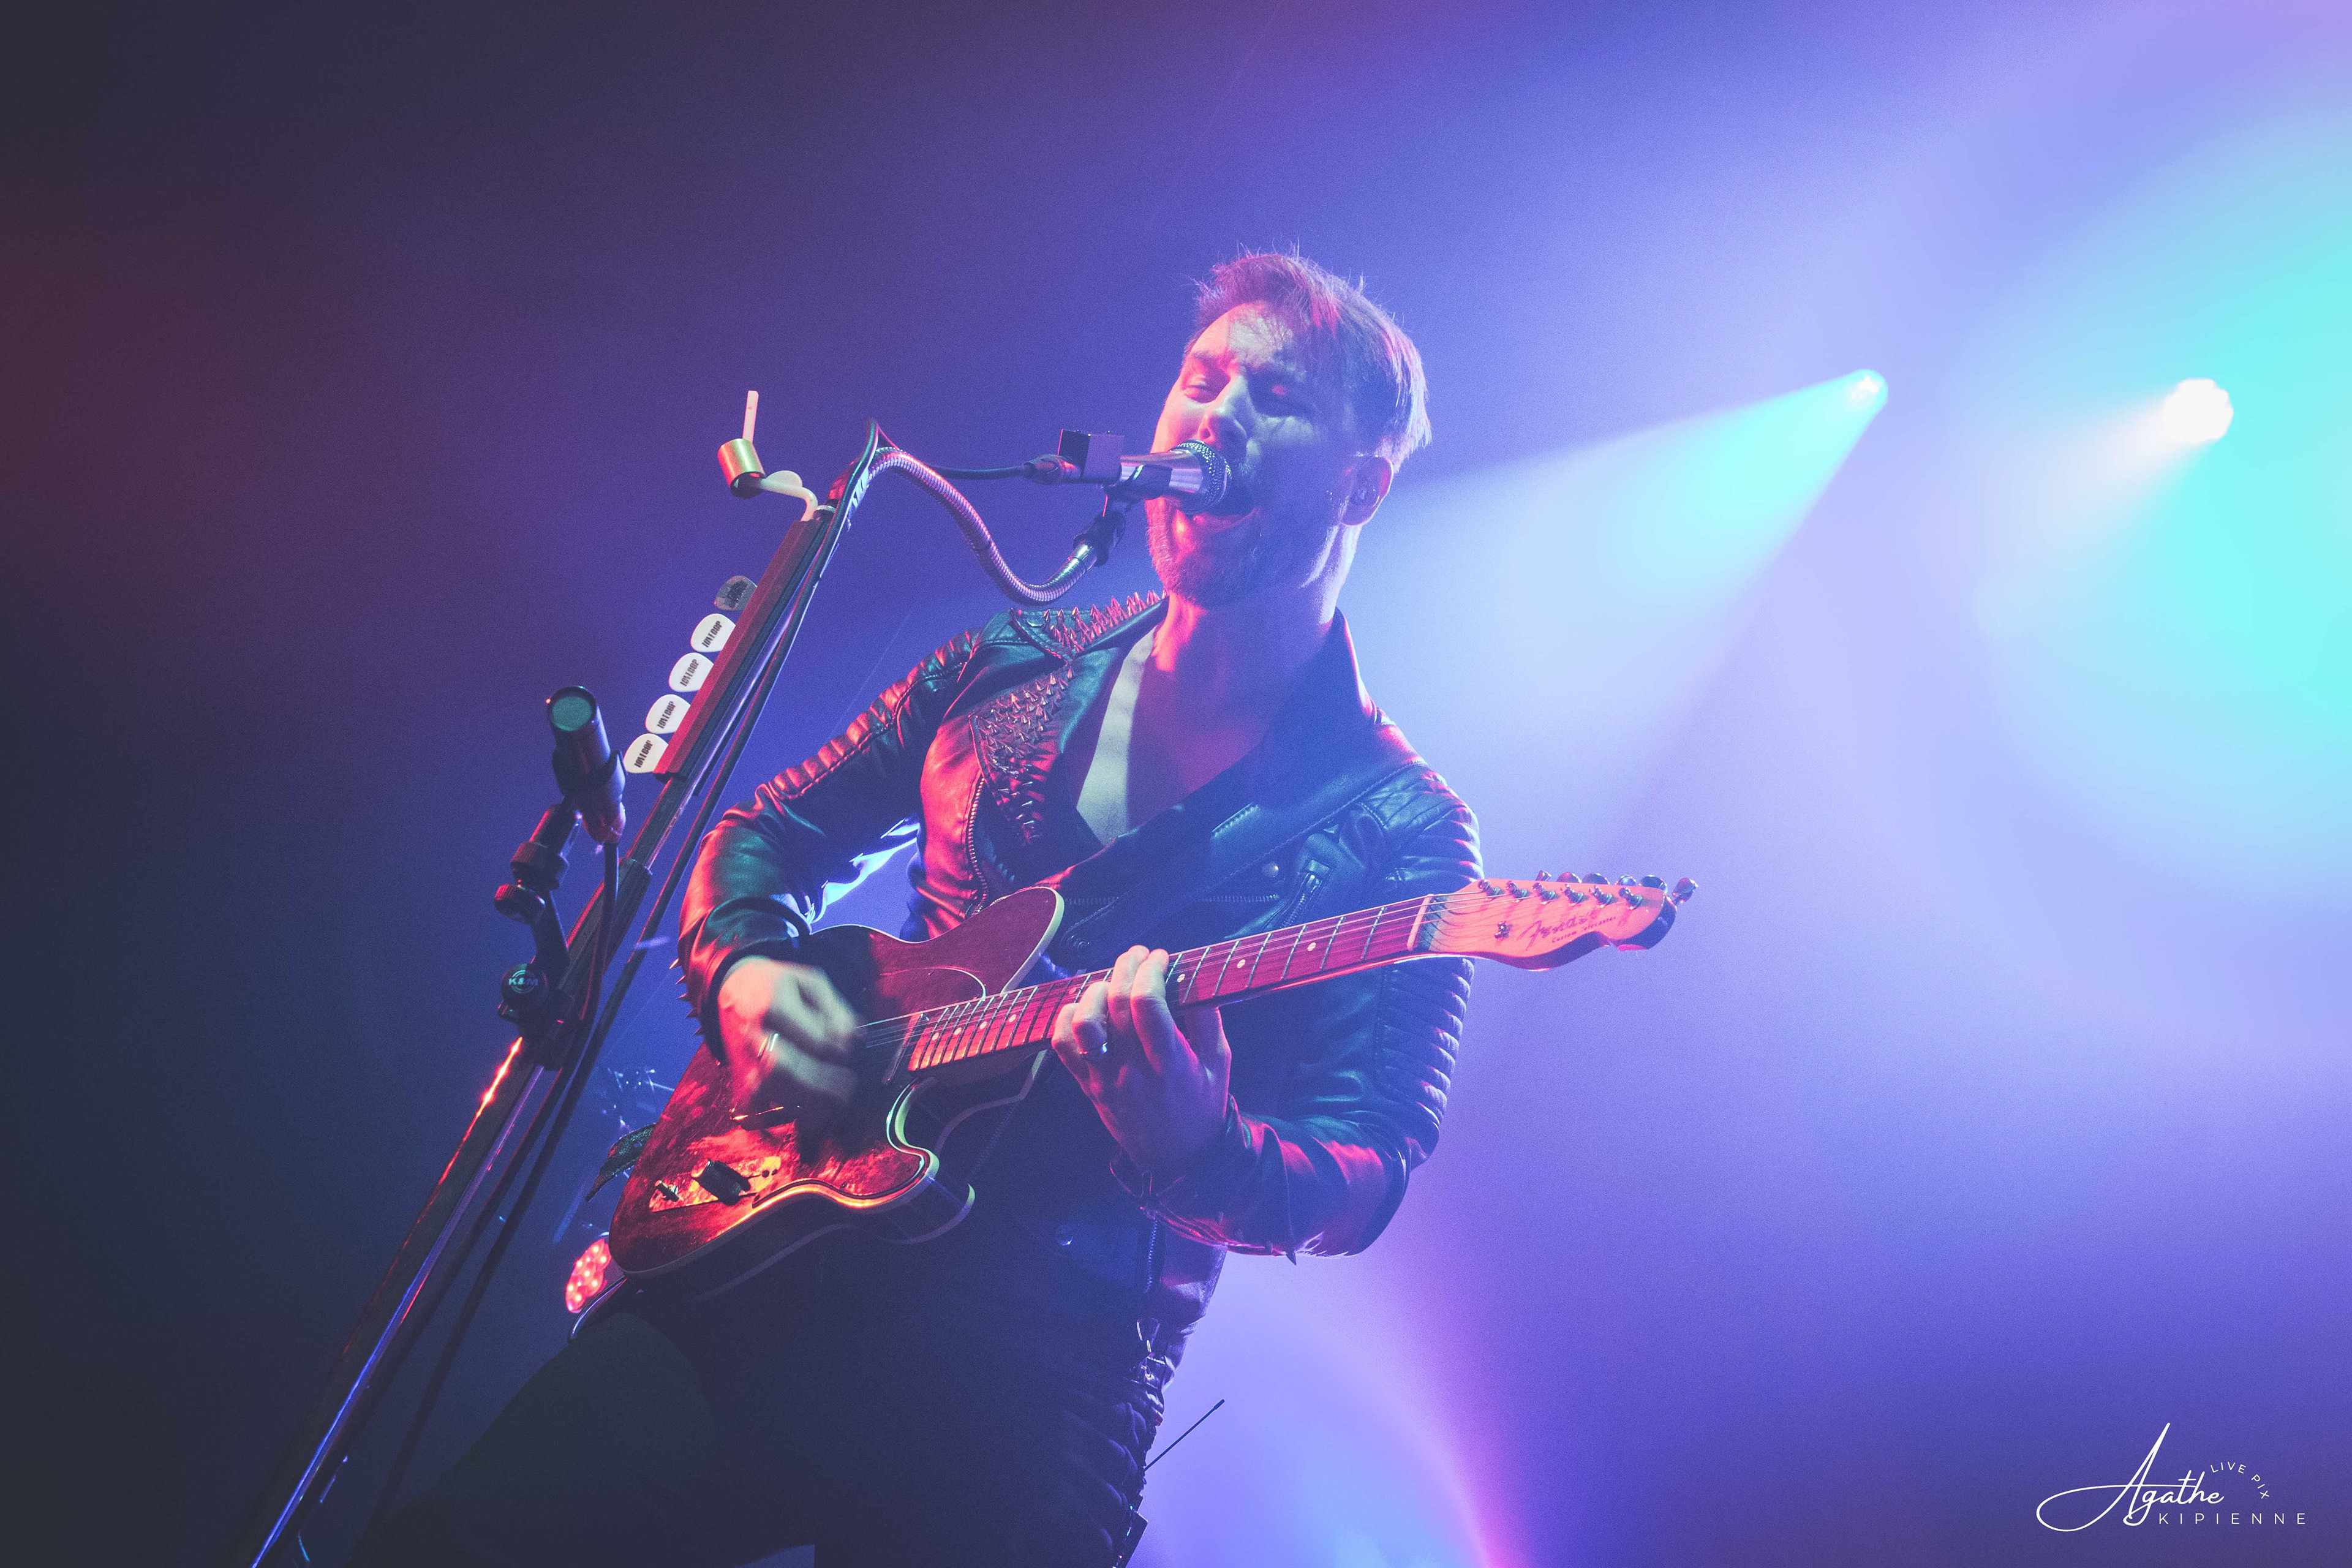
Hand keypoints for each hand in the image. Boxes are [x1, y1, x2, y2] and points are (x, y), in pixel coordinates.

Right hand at [714, 957, 860, 1129]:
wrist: (732, 989)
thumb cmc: (778, 985)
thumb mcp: (810, 981)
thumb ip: (835, 1008)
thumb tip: (853, 1037)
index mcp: (773, 1005)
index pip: (813, 1038)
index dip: (838, 1048)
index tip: (848, 1048)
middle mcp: (753, 1034)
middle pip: (786, 1069)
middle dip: (822, 1083)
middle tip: (848, 1086)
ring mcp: (742, 1059)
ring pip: (770, 1091)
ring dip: (805, 1103)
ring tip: (833, 1104)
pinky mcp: (738, 1078)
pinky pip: (756, 1107)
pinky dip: (779, 1117)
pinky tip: (806, 1117)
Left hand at [1050, 945, 1231, 1181]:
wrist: (1178, 1156)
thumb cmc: (1203, 1102)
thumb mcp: (1219, 1062)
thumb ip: (1208, 1019)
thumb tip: (1195, 975)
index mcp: (1170, 1063)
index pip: (1148, 1005)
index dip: (1151, 971)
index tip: (1160, 956)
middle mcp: (1134, 1071)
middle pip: (1116, 1005)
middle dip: (1126, 967)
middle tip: (1137, 955)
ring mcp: (1106, 1079)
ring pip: (1083, 1025)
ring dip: (1093, 992)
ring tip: (1109, 982)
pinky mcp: (1088, 1087)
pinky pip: (1063, 1047)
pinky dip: (1066, 1019)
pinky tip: (1083, 1005)